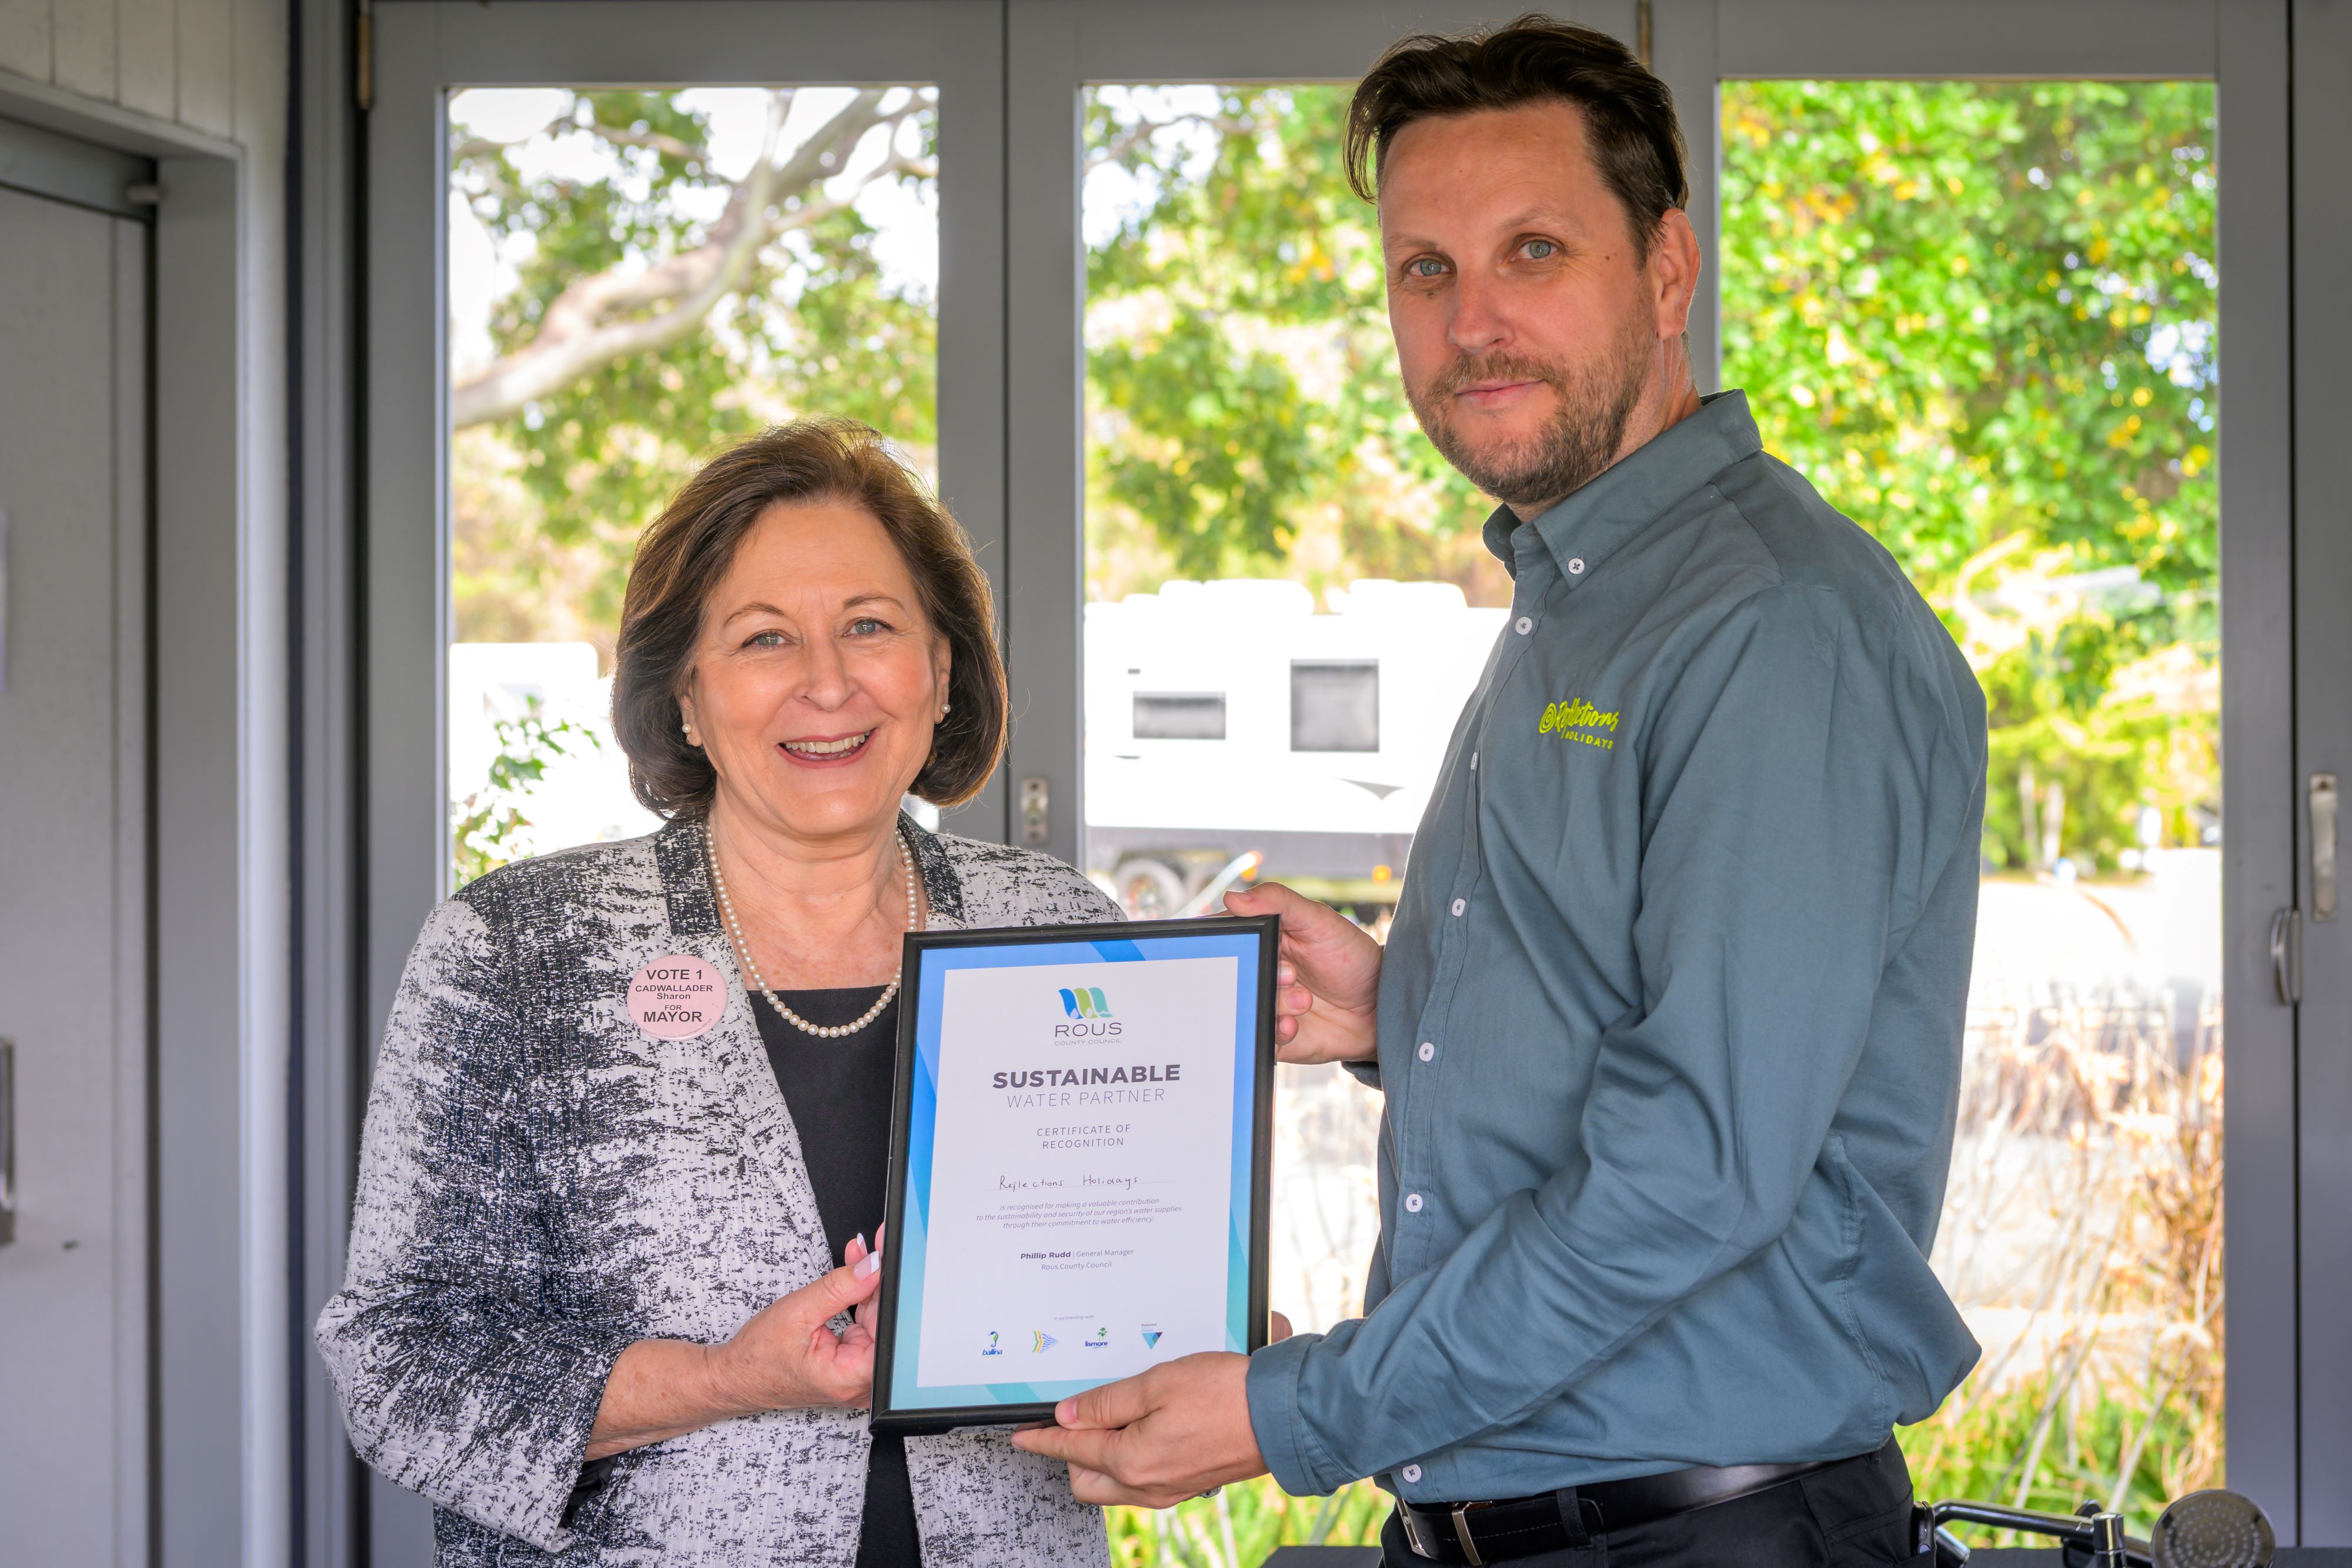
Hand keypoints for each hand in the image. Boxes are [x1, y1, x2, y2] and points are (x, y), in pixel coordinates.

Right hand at [705, 1234, 884, 1413]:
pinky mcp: (851, 1365)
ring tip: (857, 1259)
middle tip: (873, 1249)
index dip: (890, 1291)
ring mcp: (856, 1375)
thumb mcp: (799, 1312)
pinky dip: (858, 1300)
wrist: (736, 1377)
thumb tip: (873, 1267)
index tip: (888, 1258)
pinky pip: (865, 1327)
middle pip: (885, 1324)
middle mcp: (858, 1383)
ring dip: (867, 1287)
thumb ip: (840, 1288)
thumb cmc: (757, 1358)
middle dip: (877, 1282)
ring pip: (876, 1322)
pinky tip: (853, 1277)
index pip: (889, 1331)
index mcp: (848, 1377)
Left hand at [1009, 1352, 1268, 1507]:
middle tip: (1070, 1420)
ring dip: (1100, 1459)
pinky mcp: (1190, 1484)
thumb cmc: (1227, 1396)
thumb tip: (1070, 1415)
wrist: (1283, 1417)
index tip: (1022, 1435)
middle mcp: (1147, 1485)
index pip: (1072, 1450)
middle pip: (1086, 1479)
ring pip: (1114, 1485)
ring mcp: (1170, 1489)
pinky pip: (1142, 1483)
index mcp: (1132, 1461)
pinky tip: (1141, 1432)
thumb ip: (1108, 1402)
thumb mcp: (1158, 1383)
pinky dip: (1130, 1462)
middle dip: (1069, 1454)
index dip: (1042, 1439)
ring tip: (1107, 1421)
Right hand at [1222, 882, 1380, 1064]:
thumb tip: (1233, 898)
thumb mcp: (1319, 921)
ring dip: (1272, 1002)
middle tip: (1289, 973)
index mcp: (1260, 939)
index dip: (1226, 943)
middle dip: (1254, 975)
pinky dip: (1274, 1030)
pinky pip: (1257, 1036)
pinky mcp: (1273, 1034)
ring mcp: (1264, 1003)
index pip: (1223, 937)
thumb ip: (1278, 902)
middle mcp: (1257, 971)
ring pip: (1241, 1006)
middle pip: (1228, 975)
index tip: (1244, 947)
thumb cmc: (1351, 957)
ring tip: (1303, 999)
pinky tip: (1295, 1024)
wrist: (1379, 1006)